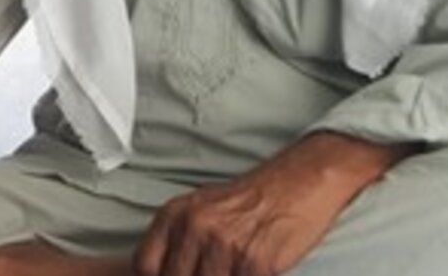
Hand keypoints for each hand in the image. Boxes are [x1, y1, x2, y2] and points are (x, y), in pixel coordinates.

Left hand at [135, 133, 411, 275]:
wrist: (302, 180)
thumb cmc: (254, 197)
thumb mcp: (203, 207)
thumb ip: (179, 238)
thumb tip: (164, 271)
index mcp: (177, 214)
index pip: (145, 265)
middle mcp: (197, 227)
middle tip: (210, 272)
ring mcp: (226, 245)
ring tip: (232, 270)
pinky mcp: (257, 262)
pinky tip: (252, 272)